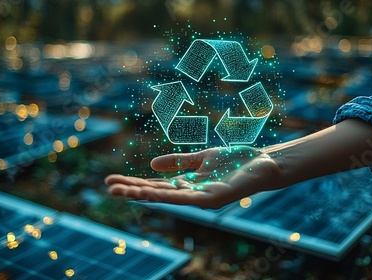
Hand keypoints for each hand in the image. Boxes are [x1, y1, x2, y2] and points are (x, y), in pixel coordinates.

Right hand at [105, 146, 282, 208]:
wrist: (263, 164)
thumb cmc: (235, 161)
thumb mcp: (201, 158)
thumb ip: (179, 161)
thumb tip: (152, 163)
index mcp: (187, 184)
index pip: (155, 185)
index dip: (134, 183)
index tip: (112, 180)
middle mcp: (191, 193)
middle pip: (156, 193)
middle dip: (131, 190)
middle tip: (108, 188)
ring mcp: (200, 198)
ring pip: (167, 198)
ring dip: (143, 195)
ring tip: (121, 191)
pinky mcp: (212, 199)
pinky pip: (186, 198)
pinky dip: (167, 195)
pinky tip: (151, 193)